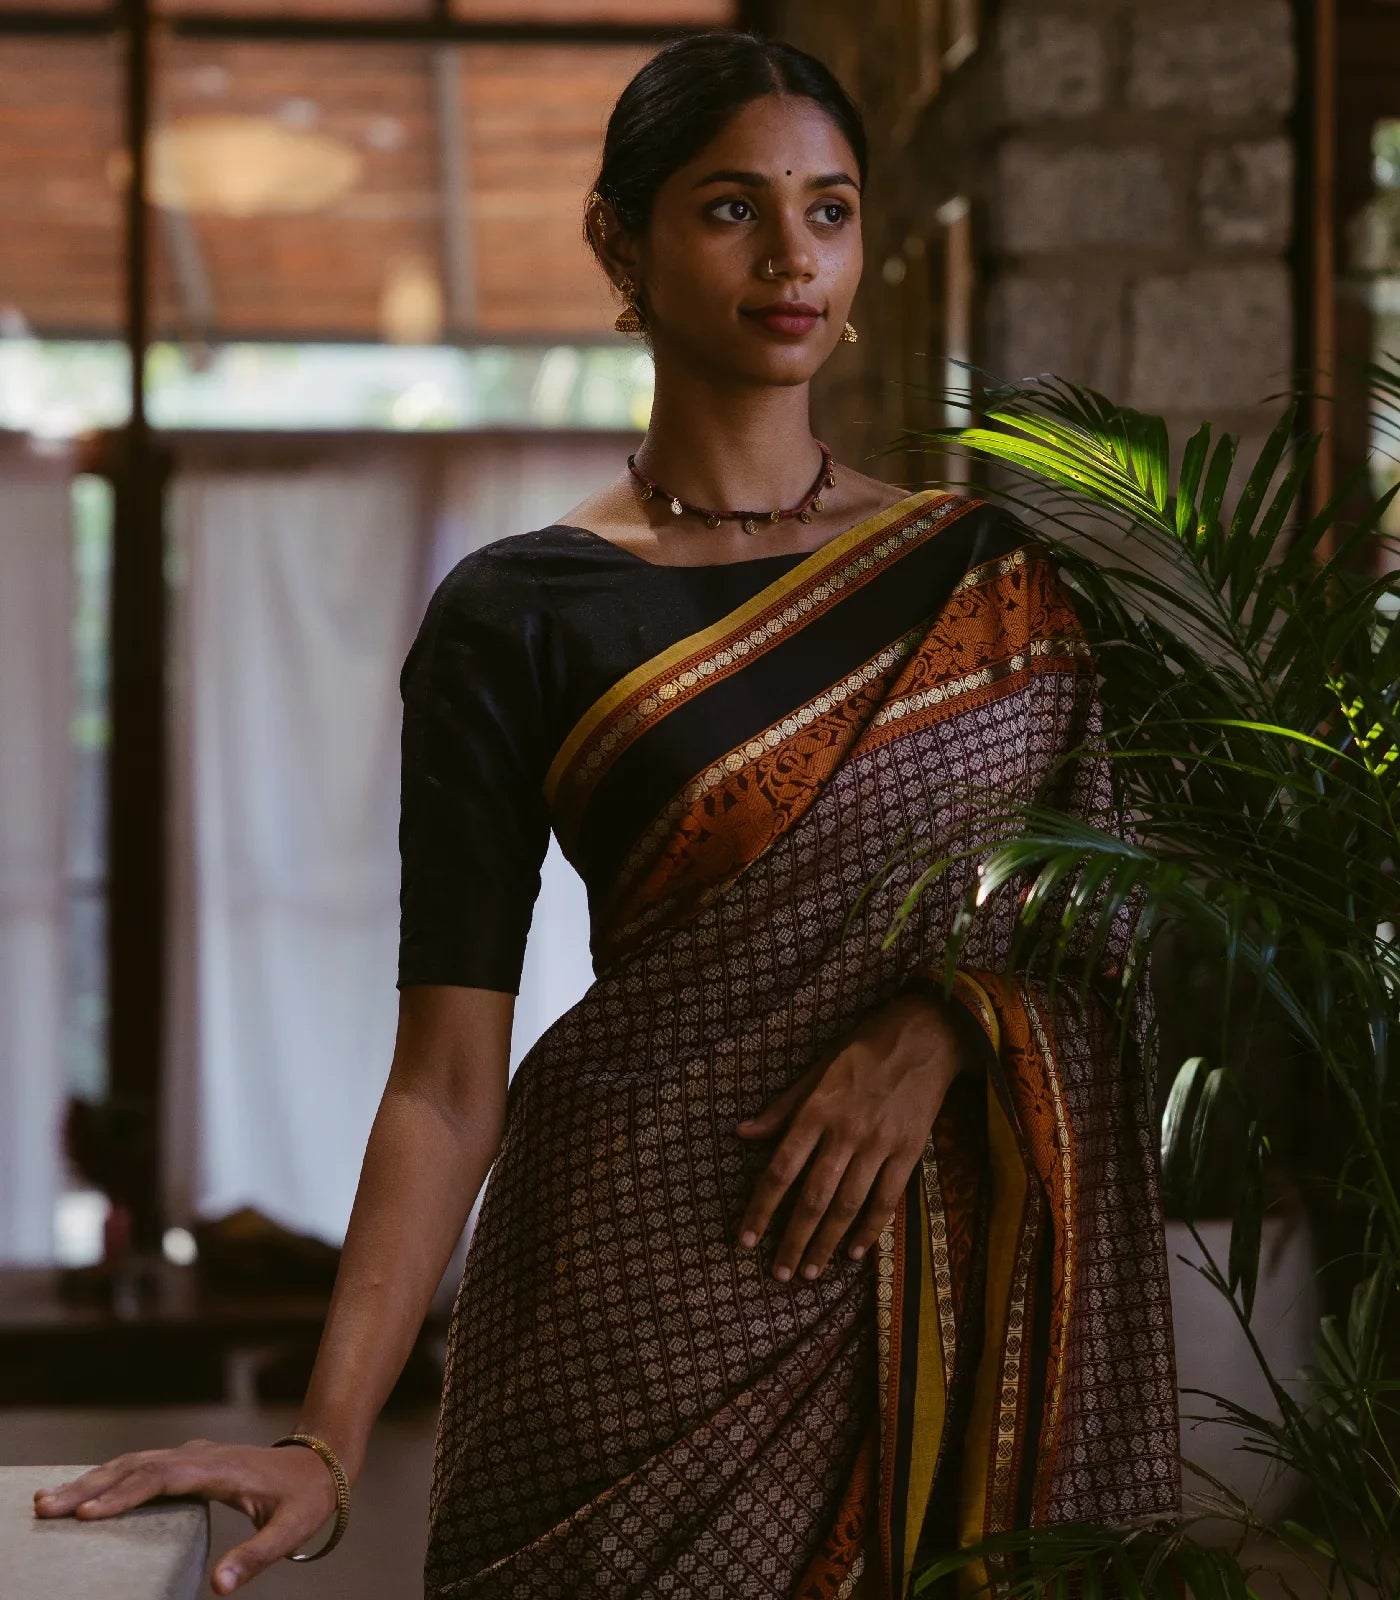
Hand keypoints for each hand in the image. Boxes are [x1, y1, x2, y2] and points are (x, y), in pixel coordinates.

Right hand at [32, 1438, 341, 1593]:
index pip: (162, 1477)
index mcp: (219, 1470)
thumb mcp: (290, 1530)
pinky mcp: (189, 1462)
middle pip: (137, 1466)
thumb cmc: (306, 1498)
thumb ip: (256, 1557)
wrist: (323, 1459)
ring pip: (135, 1462)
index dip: (124, 1495)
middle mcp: (201, 1456)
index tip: (87, 1514)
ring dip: (93, 1480)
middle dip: (90, 1486)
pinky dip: (109, 1477)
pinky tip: (85, 1492)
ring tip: (49, 1500)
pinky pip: (142, 1466)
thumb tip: (219, 1589)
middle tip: (45, 1506)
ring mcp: (193, 1455)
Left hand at [735, 989, 968, 1282]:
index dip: (761, 1209)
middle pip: (812, 1198)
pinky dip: (870, 1231)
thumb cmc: (863, 1050)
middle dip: (792, 1241)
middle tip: (778, 1275)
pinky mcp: (909, 1152)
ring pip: (848, 1206)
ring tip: (809, 1274)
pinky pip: (887, 1201)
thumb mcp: (816, 1070)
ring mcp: (879, 1144)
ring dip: (826, 1244)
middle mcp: (845, 1132)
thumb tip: (742, 1134)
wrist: (925, 1037)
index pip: (780, 1170)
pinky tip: (853, 1254)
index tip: (746, 1240)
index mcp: (816, 1110)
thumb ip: (781, 1109)